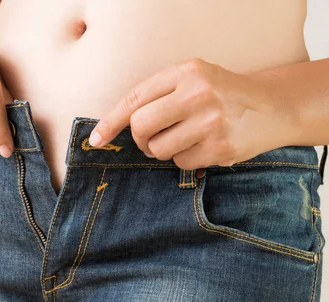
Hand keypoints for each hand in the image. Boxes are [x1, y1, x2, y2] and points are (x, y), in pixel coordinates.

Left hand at [88, 58, 296, 169]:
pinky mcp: (220, 148)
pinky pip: (180, 163)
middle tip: (151, 139)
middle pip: (141, 127)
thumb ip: (159, 94)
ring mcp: (210, 122)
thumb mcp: (193, 79)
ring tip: (184, 138)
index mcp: (187, 72)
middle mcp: (198, 94)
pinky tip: (202, 146)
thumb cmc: (222, 94)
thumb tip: (115, 127)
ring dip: (163, 149)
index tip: (95, 140)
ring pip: (158, 149)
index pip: (135, 99)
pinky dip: (184, 159)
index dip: (110, 122)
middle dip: (140, 138)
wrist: (273, 108)